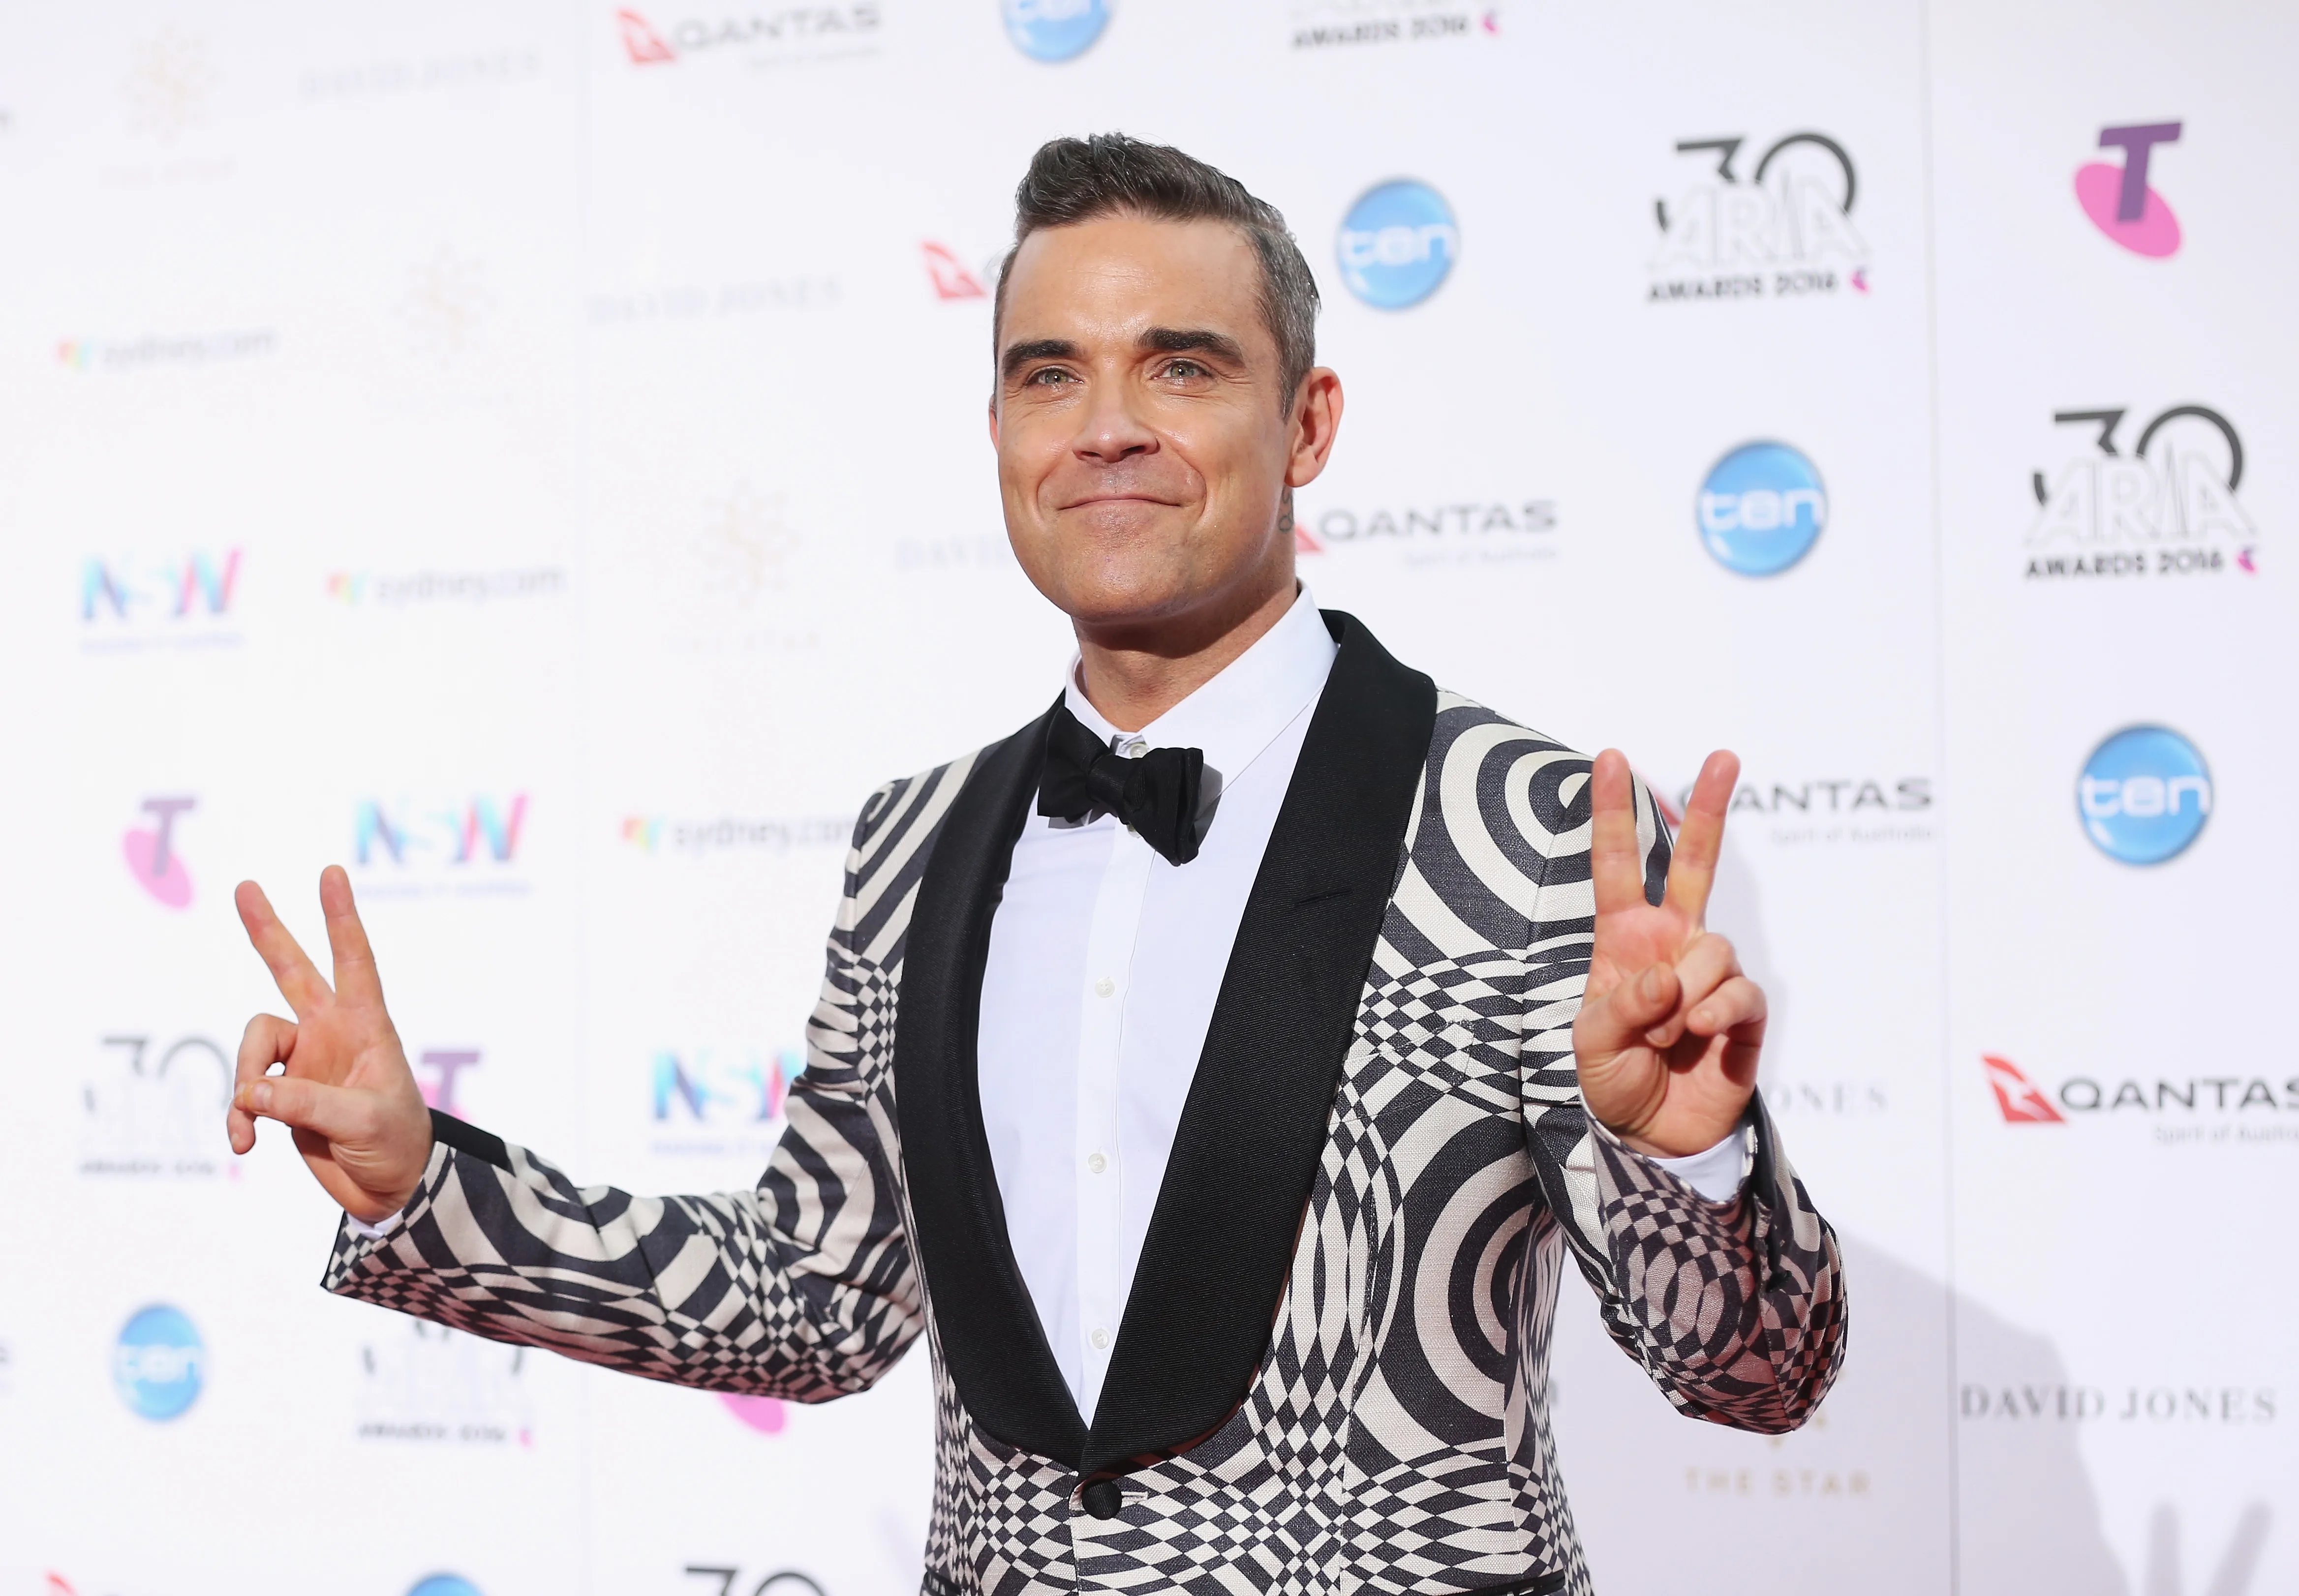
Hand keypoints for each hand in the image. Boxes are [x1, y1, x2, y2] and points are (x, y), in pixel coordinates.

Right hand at [228, 866, 432, 1222]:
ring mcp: (305, 1061)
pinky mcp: (284, 1094)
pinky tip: (243, 1144)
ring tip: (250, 1124)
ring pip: (254, 1045)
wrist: (391, 1189)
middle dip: (269, 931)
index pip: (354, 962)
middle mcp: (332, 1034)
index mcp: (366, 1027)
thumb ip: (308, 1103)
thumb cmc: (397, 1145)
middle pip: (293, 971)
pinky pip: (246, 1092)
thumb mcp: (363, 1122)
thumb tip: (251, 1091)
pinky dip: (239, 1116)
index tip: (331, 874)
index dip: (341, 919)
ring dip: (245, 1082)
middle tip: (246, 886)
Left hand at [1572, 750, 1766, 1158]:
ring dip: (1682, 998)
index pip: (1618, 865)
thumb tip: (1667, 976)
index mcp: (1624, 939)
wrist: (1654, 1134)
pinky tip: (1698, 1037)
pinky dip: (1714, 1014)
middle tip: (1724, 756)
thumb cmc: (1615, 1079)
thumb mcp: (1593, 1043)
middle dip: (1710, 808)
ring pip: (1712, 950)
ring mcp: (1710, 974)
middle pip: (1694, 863)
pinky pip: (1737, 993)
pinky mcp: (1743, 1010)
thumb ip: (1622, 1005)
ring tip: (1664, 1036)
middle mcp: (1672, 943)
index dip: (1614, 813)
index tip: (1610, 757)